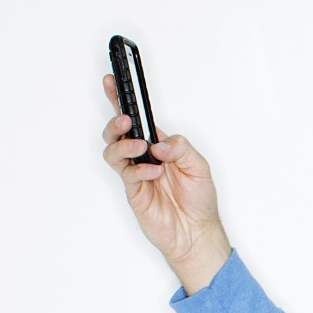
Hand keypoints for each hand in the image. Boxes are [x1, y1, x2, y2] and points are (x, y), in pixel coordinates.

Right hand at [98, 74, 230, 290]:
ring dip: (123, 144)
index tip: (112, 80)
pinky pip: (126, 174)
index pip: (138, 119)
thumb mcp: (200, 166)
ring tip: (141, 148)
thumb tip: (159, 142)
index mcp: (160, 145)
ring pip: (112, 150)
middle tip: (125, 119)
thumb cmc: (200, 200)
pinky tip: (155, 173)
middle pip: (117, 131)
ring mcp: (136, 174)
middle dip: (115, 121)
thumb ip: (181, 147)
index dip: (122, 99)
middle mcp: (144, 157)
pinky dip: (139, 170)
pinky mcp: (134, 191)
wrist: (197, 232)